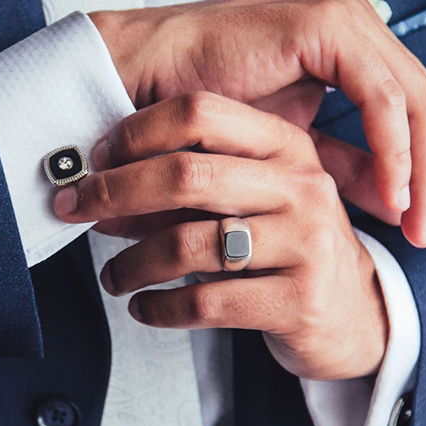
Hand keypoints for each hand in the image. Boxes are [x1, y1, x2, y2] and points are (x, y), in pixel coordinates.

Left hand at [55, 92, 387, 379]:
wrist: (351, 313)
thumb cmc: (283, 247)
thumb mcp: (245, 203)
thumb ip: (183, 192)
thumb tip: (97, 195)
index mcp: (286, 146)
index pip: (200, 113)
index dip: (135, 132)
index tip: (96, 160)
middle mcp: (302, 185)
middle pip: (185, 175)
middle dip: (113, 193)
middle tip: (74, 211)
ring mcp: (307, 244)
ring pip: (186, 244)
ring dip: (130, 263)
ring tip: (112, 277)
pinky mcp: (299, 301)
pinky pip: (204, 302)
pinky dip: (158, 308)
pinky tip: (144, 307)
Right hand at [90, 0, 425, 253]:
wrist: (148, 87)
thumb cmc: (208, 125)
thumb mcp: (291, 157)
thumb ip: (343, 170)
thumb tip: (394, 206)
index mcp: (356, 67)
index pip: (418, 126)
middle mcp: (360, 43)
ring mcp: (347, 31)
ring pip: (419, 107)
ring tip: (423, 227)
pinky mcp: (326, 32)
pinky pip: (380, 96)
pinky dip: (392, 149)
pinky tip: (393, 194)